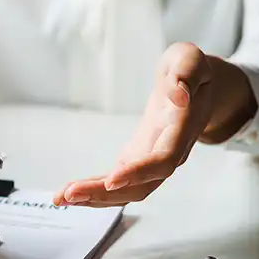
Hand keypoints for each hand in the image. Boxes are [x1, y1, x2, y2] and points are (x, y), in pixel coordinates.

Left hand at [54, 43, 215, 206]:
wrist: (198, 89)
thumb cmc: (190, 72)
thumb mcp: (188, 59)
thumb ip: (186, 72)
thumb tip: (179, 95)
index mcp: (181, 130)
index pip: (164, 160)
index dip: (139, 173)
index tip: (111, 180)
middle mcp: (168, 153)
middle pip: (140, 186)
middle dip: (104, 194)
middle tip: (70, 194)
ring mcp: (151, 162)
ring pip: (126, 192)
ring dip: (93, 199)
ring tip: (61, 198)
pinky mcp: (136, 161)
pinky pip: (116, 185)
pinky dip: (93, 191)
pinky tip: (68, 195)